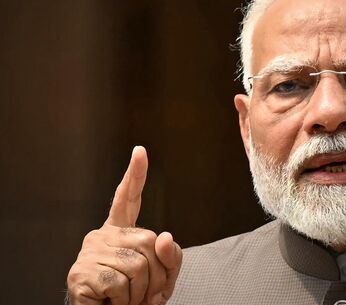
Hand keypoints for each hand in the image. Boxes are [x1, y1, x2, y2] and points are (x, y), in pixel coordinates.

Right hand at [67, 146, 182, 304]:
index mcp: (120, 232)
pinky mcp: (81, 273)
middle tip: (144, 294)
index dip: (136, 176)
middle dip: (158, 275)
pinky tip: (112, 302)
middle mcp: (102, 236)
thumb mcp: (161, 277)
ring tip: (126, 299)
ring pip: (137, 265)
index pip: (128, 199)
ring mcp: (89, 253)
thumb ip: (169, 257)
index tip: (140, 151)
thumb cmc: (133, 297)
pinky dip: (124, 300)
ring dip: (141, 292)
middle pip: (150, 241)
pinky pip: (119, 283)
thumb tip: (164, 236)